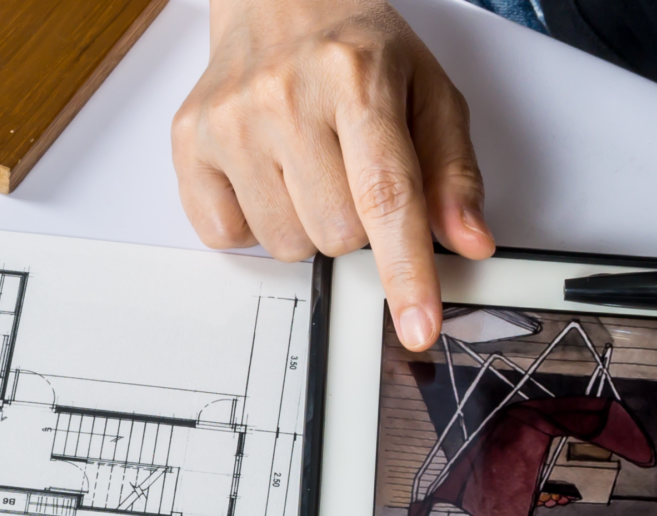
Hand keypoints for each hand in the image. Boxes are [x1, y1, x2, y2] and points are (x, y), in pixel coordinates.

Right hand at [174, 0, 494, 351]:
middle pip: (335, 234)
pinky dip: (252, 221)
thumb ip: (452, 170)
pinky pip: (226, 235)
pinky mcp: (189, 140)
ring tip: (305, 167)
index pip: (386, 196)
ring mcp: (230, 120)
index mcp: (356, 77)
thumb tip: (467, 240)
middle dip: (353, 225)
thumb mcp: (426, 91)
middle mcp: (285, 95)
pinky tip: (264, 172)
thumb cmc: (355, 48)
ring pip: (284, 244)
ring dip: (304, 225)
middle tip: (347, 171)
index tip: (417, 325)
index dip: (405, 271)